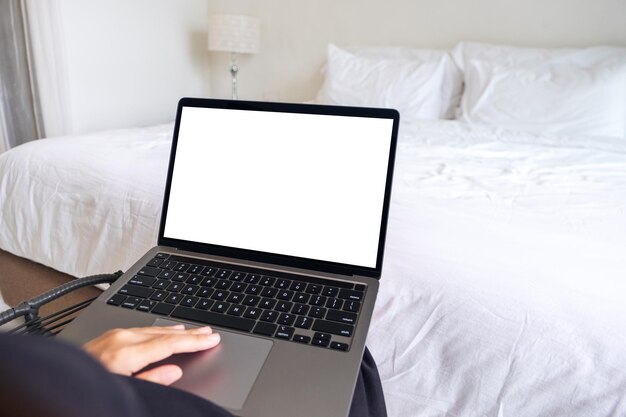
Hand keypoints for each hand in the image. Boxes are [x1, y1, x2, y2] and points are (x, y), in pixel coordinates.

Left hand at [83, 324, 219, 384]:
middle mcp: (120, 339)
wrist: (55, 383)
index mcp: (126, 355)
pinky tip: (165, 329)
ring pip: (154, 329)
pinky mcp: (107, 336)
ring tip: (194, 330)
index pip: (169, 344)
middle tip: (210, 332)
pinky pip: (141, 329)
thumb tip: (173, 371)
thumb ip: (150, 381)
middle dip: (190, 334)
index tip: (211, 339)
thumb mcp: (122, 391)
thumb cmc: (86, 391)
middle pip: (165, 334)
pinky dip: (158, 329)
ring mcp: (113, 335)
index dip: (194, 342)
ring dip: (177, 330)